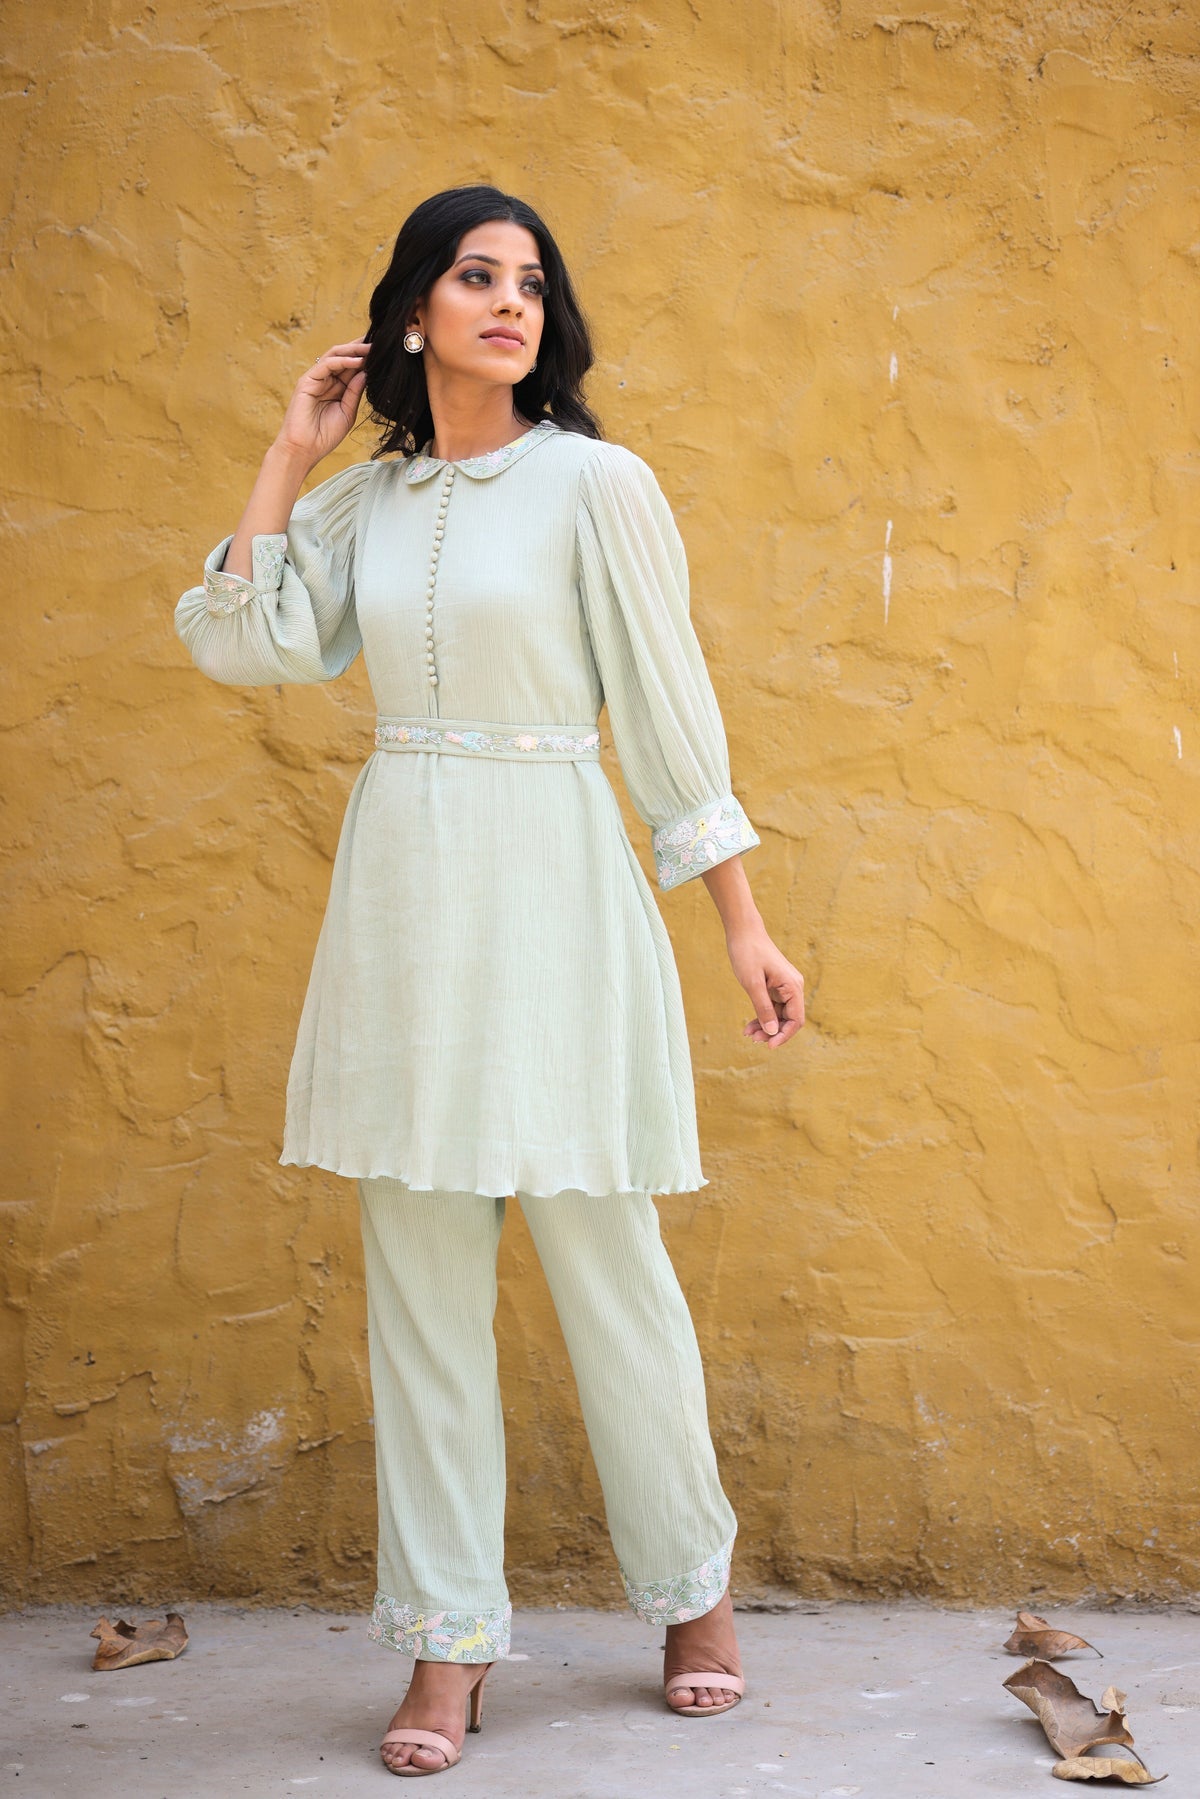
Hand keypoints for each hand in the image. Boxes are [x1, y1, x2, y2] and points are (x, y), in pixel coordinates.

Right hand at [273, 337, 370, 467]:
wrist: (304, 450)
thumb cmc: (324, 436)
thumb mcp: (348, 412)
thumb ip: (355, 392)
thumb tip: (366, 372)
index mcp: (336, 388)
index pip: (352, 367)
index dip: (366, 358)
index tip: (384, 353)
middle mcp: (325, 380)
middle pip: (344, 356)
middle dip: (361, 348)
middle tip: (380, 342)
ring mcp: (315, 379)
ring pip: (334, 356)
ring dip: (354, 351)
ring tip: (371, 348)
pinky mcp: (306, 381)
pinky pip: (326, 365)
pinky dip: (342, 361)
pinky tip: (358, 361)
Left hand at [726, 925, 804, 1047]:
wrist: (743, 932)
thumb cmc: (748, 953)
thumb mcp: (752, 984)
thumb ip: (763, 1008)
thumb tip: (772, 1031)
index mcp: (793, 986)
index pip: (796, 1020)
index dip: (784, 1035)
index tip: (768, 1045)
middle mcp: (792, 988)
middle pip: (788, 1020)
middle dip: (772, 1032)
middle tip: (752, 1040)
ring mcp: (784, 988)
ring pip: (778, 1016)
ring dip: (765, 1027)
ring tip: (748, 1035)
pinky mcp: (774, 987)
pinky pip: (771, 1008)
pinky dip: (761, 1017)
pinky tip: (749, 1026)